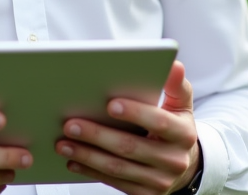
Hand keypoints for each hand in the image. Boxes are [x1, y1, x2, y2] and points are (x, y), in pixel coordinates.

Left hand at [55, 61, 199, 194]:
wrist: (184, 166)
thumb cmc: (174, 127)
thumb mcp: (181, 105)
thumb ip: (175, 85)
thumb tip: (175, 65)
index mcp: (183, 134)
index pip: (159, 122)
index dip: (135, 113)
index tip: (109, 104)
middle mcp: (174, 161)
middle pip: (131, 147)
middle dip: (98, 135)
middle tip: (70, 124)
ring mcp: (160, 181)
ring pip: (118, 168)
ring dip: (87, 155)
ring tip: (63, 143)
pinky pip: (114, 183)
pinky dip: (91, 171)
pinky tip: (73, 161)